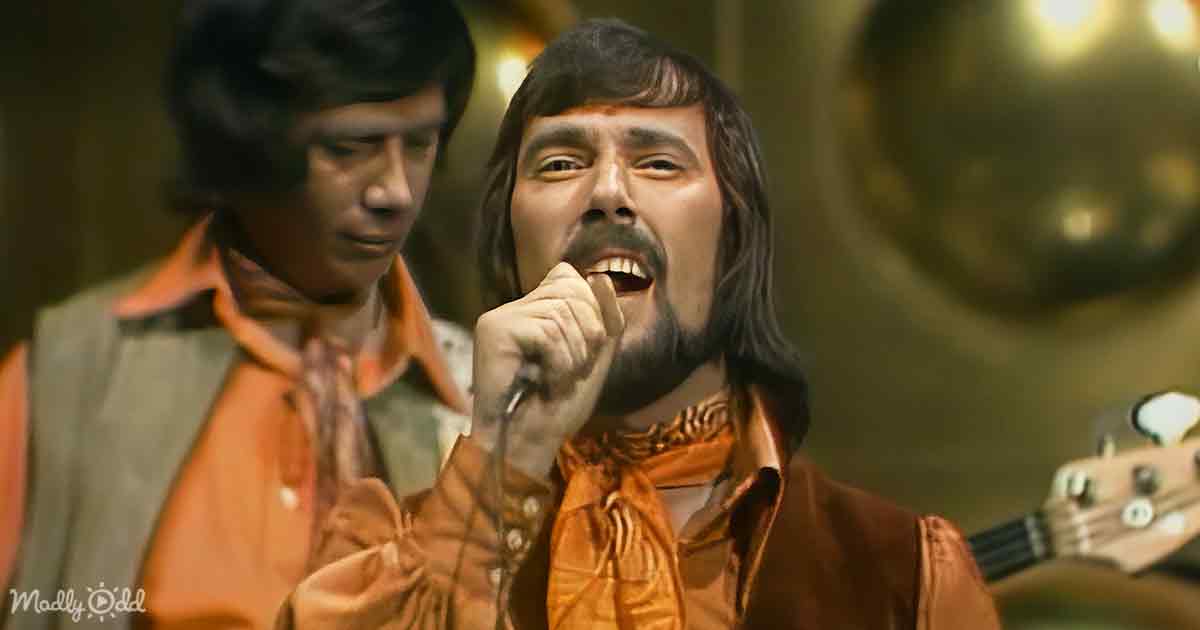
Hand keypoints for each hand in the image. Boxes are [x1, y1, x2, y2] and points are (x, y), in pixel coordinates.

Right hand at [470, 262, 623, 477]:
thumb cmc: (558, 408)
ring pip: (561, 314)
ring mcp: (501, 317)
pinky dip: (558, 364)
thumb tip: (599, 277)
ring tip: (557, 382)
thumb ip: (605, 319)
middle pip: (571, 291)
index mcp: (533, 310)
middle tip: (572, 371)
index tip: (582, 355)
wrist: (529, 444)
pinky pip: (546, 332)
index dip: (590, 313)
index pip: (569, 279)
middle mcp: (515, 308)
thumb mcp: (595, 358)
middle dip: (587, 336)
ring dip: (573, 357)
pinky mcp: (493, 330)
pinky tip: (546, 385)